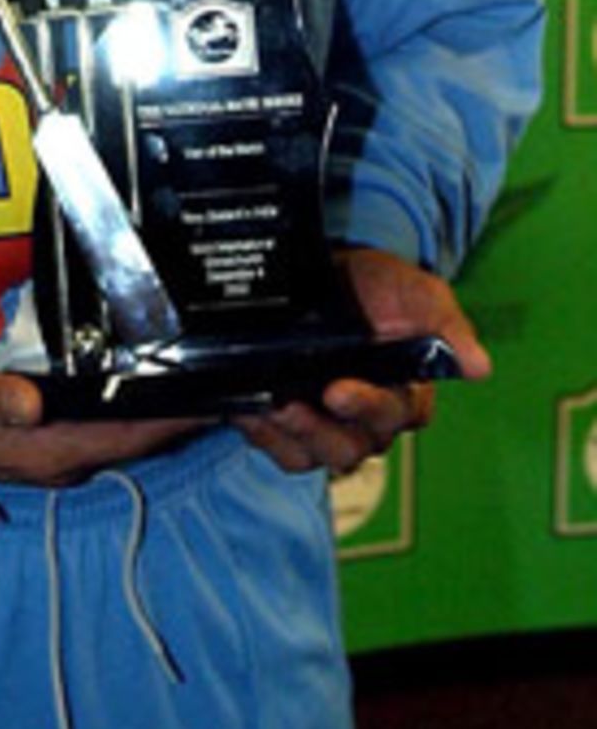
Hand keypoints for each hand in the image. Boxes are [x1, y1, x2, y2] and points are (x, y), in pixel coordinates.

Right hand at [0, 352, 207, 487]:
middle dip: (185, 416)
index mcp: (47, 449)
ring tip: (206, 378)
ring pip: (127, 436)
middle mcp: (60, 458)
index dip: (177, 421)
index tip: (220, 397)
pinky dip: (136, 412)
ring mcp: (55, 453)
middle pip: (140, 439)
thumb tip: (31, 403)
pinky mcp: (46, 441)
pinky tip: (151, 385)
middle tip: (231, 379)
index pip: (129, 436)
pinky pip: (107, 429)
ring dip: (165, 415)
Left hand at [234, 247, 490, 476]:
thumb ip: (445, 322)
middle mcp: (369, 417)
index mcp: (405, 392)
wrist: (319, 272)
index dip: (367, 408)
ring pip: (315, 456)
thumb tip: (480, 366)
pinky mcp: (293, 424)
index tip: (337, 390)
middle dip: (320, 430)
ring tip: (266, 408)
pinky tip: (248, 410)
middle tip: (289, 404)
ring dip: (288, 436)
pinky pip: (282, 449)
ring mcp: (329, 423)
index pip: (396, 416)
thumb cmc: (374, 284)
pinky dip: (263, 436)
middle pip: (352, 447)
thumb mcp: (413, 290)